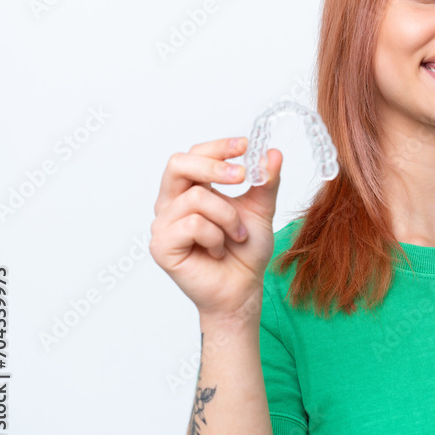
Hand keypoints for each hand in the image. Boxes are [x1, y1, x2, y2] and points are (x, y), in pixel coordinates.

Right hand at [149, 137, 283, 322]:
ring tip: (237, 235)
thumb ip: (265, 181)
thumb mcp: (261, 210)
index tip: (245, 146)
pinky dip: (215, 236)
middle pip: (179, 164)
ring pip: (196, 198)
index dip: (218, 147)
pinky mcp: (162, 245)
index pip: (195, 154)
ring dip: (227, 216)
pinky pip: (193, 225)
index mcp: (191, 189)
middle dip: (214, 167)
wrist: (243, 289)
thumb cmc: (245, 251)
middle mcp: (172, 203)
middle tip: (242, 176)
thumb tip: (272, 153)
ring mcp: (163, 224)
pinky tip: (218, 250)